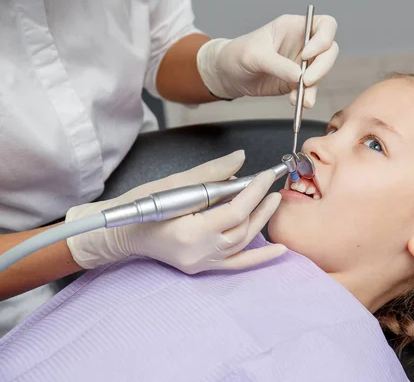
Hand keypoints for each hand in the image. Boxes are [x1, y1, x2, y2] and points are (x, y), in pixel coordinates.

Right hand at [65, 150, 286, 273]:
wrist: (122, 232)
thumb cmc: (142, 204)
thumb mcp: (174, 183)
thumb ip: (211, 173)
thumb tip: (241, 158)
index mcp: (188, 232)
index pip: (234, 212)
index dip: (254, 191)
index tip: (266, 175)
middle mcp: (197, 253)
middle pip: (242, 229)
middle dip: (260, 205)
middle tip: (272, 186)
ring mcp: (200, 263)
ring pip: (242, 244)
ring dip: (260, 222)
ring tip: (273, 202)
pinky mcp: (202, 267)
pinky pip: (237, 265)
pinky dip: (259, 257)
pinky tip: (280, 250)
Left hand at [196, 13, 338, 107]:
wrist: (228, 75)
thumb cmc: (237, 54)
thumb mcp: (254, 56)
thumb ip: (277, 65)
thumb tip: (299, 77)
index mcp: (293, 27)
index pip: (325, 25)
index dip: (323, 39)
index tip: (307, 55)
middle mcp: (302, 44)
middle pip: (329, 51)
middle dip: (322, 67)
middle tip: (306, 81)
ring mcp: (301, 64)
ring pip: (321, 73)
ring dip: (314, 87)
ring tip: (301, 99)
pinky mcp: (297, 82)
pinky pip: (310, 90)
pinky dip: (306, 97)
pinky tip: (296, 102)